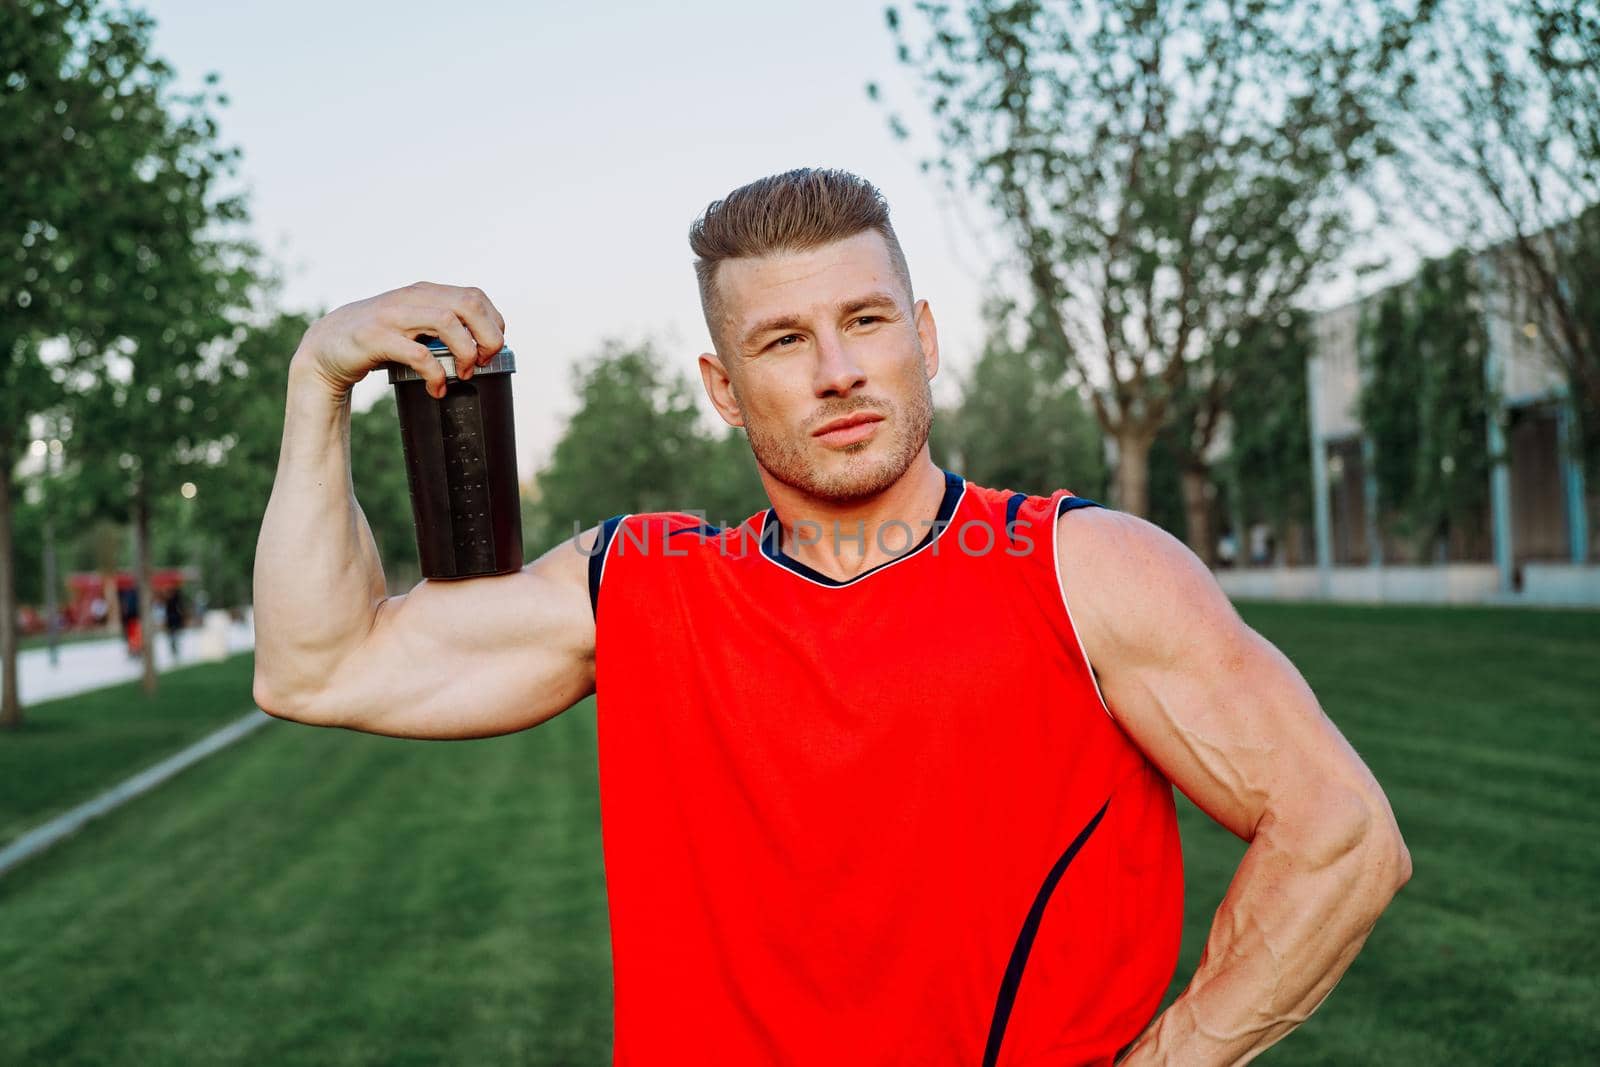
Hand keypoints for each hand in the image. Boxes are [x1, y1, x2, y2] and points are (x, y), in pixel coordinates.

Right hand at [292, 281, 507, 399]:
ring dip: (465, 352)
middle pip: (469, 305)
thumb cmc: (378, 340)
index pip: (475, 297)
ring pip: (447, 322)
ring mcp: (393, 315)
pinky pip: (418, 353)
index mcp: (425, 293)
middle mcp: (411, 298)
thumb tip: (483, 348)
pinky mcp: (375, 337)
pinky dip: (435, 374)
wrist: (326, 346)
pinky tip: (437, 389)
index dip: (493, 324)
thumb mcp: (412, 324)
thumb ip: (440, 326)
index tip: (490, 351)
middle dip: (487, 337)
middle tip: (483, 362)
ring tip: (463, 375)